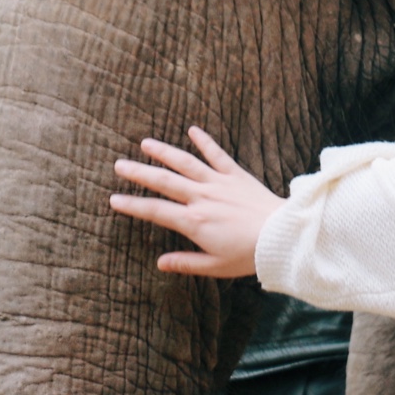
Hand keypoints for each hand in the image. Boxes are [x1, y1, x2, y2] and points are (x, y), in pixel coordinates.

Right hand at [108, 127, 284, 277]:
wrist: (281, 235)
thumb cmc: (249, 255)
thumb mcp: (214, 266)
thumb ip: (186, 263)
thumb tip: (160, 264)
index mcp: (193, 221)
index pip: (155, 211)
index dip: (133, 205)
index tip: (114, 199)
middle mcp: (201, 197)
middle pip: (164, 181)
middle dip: (139, 172)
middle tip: (119, 164)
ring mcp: (218, 183)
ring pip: (185, 162)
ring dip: (164, 151)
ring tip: (145, 143)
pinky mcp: (236, 175)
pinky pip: (217, 154)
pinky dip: (205, 141)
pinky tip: (192, 129)